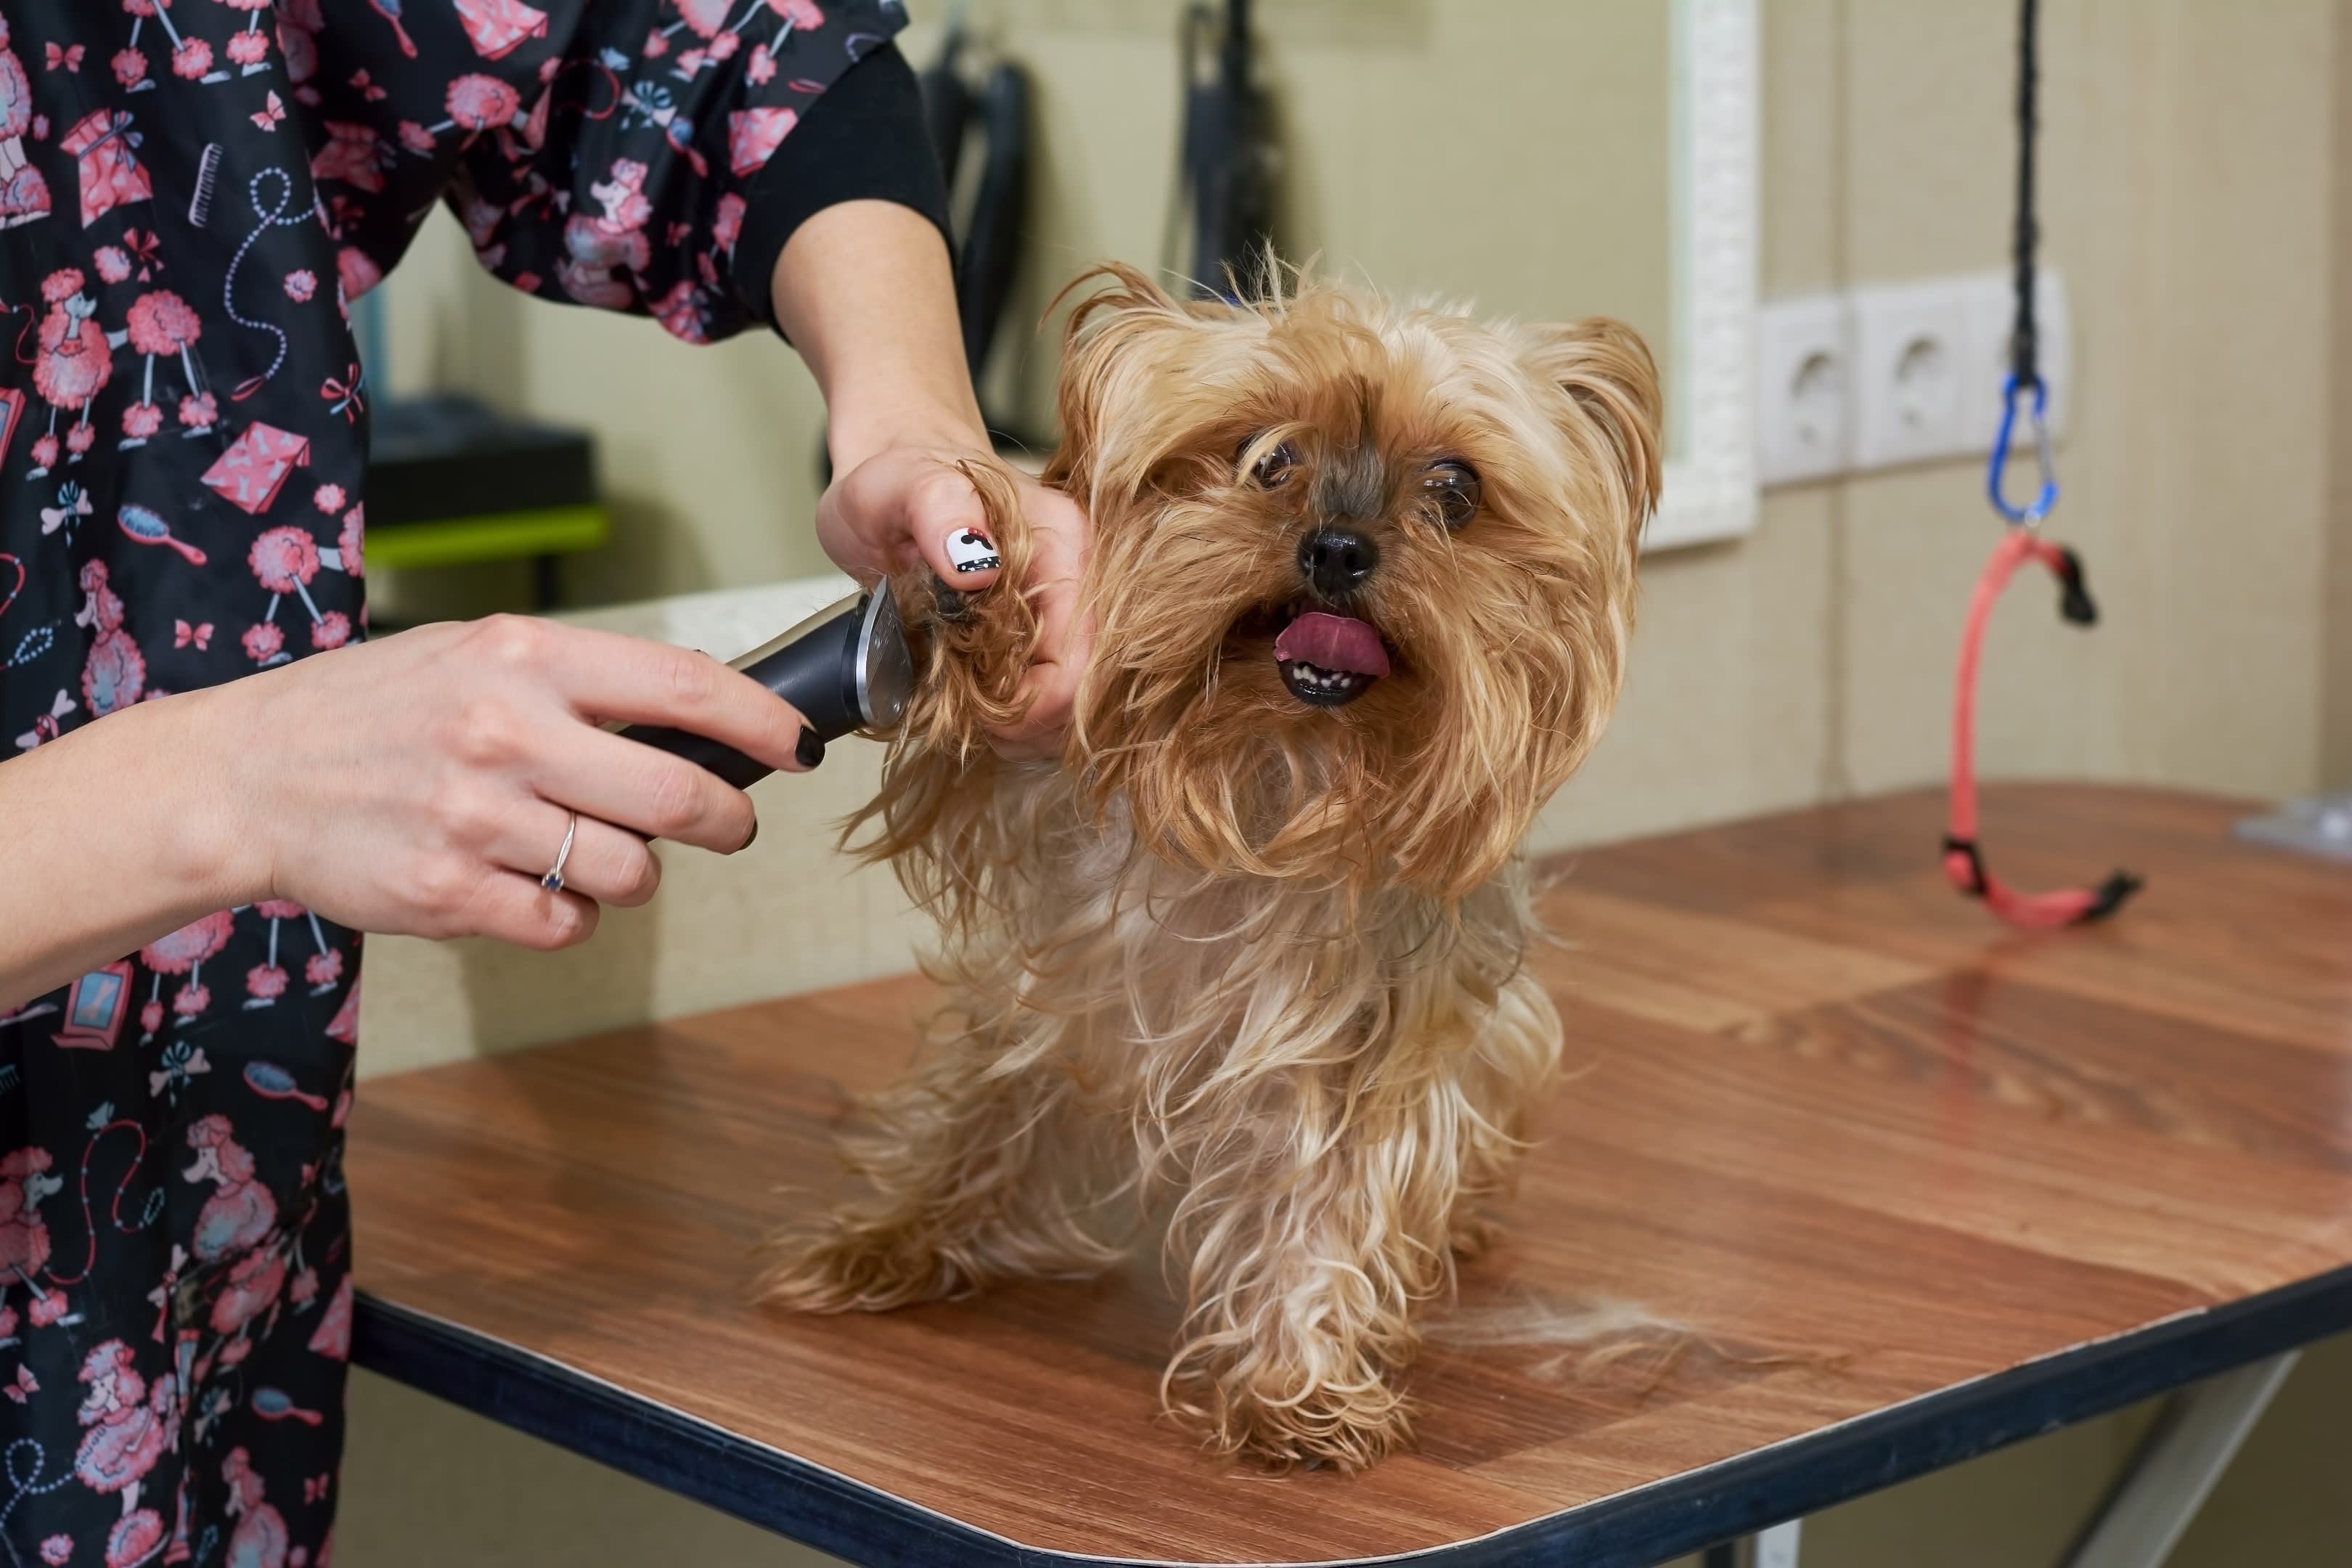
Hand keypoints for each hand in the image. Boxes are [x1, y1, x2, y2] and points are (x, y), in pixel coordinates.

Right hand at [204, 616, 815, 950]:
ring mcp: (476, 818)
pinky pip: (567, 925)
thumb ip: (586, 683)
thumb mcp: (480, 656)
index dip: (762, 723)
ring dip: (639, 874)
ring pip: (632, 873)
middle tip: (727, 824)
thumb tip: (707, 723)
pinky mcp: (448, 894)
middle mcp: (506, 733)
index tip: (800, 746)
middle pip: (680, 797)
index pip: (684, 685)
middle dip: (728, 821)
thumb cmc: (381, 710)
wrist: (250, 775)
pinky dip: (572, 917)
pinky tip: (536, 886)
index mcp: (526, 658)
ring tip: (597, 851)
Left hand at [815, 442, 1091, 757]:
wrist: (897, 466)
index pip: (1079, 667)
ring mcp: (1072, 607)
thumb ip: (937, 508)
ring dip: (1029, 727)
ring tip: (976, 715)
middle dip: (1032, 725)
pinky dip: (1023, 715)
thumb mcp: (898, 486)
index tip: (977, 715)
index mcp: (1067, 548)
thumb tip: (974, 560)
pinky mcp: (1054, 627)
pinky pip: (1058, 695)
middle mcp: (1084, 580)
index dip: (1030, 708)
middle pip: (1089, 694)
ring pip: (1080, 705)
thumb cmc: (895, 480)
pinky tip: (987, 705)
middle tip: (974, 722)